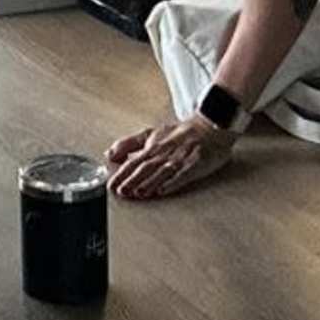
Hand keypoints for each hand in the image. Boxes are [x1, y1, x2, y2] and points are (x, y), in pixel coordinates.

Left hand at [104, 112, 237, 201]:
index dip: (121, 173)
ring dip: (149, 183)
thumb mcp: (152, 134)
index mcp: (153, 146)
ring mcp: (180, 158)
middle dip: (132, 179)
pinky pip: (182, 174)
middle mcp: (165, 152)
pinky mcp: (195, 164)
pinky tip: (163, 190)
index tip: (111, 185)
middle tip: (121, 192)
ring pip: (162, 172)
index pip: (133, 161)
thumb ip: (130, 144)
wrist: (209, 125)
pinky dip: (172, 182)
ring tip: (138, 193)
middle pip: (146, 167)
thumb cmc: (180, 133)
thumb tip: (110, 154)